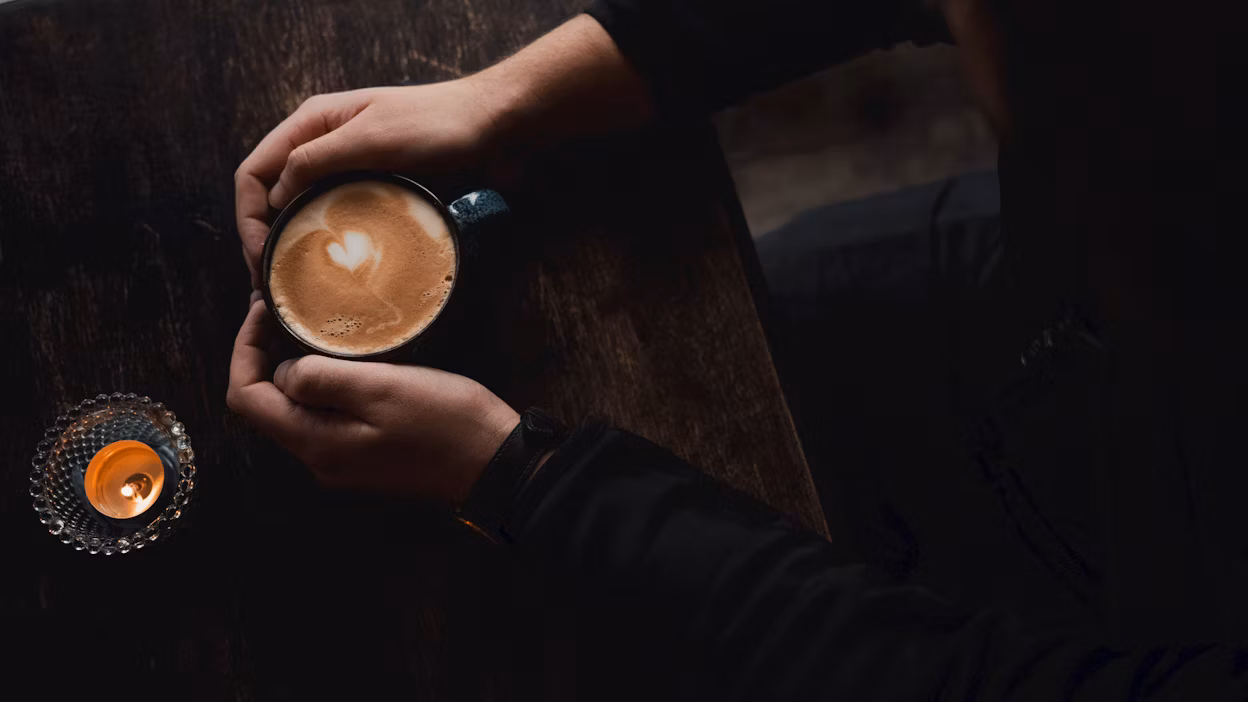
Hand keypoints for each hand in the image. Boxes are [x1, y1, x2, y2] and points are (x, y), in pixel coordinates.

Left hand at [226, 298, 519, 502]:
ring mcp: (343, 461)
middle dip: (264, 354)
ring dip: (294, 368)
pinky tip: (344, 359)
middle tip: (283, 308)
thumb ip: (321, 380)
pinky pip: (325, 417)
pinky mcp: (366, 455)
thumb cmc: (446, 423)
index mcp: (316, 443)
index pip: (247, 397)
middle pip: (267, 405)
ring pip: (296, 410)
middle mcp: (320, 459)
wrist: (497, 463)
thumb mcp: (381, 388)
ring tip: (310, 326)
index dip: (244, 349)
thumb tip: (283, 372)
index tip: (265, 308)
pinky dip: (321, 384)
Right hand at [234, 79, 504, 286]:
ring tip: (299, 288)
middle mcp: (325, 146)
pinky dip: (333, 246)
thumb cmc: (438, 125)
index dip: (246, 217)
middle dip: (265, 239)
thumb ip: (316, 161)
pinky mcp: (380, 191)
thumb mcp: (371, 138)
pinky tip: (337, 274)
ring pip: (306, 212)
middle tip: (273, 286)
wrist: (497, 127)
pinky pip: (344, 220)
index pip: (255, 172)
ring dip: (297, 247)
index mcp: (313, 123)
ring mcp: (353, 170)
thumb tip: (272, 198)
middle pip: (273, 197)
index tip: (258, 259)